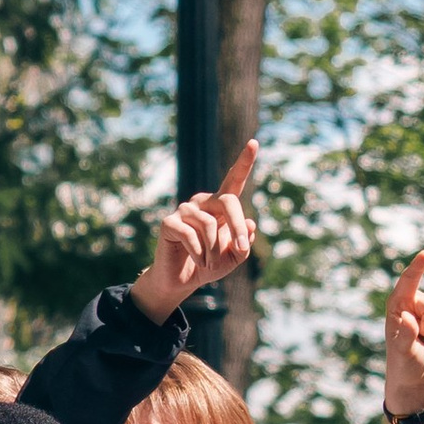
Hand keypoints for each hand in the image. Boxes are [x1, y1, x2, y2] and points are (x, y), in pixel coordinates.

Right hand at [132, 143, 258, 321]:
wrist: (182, 281)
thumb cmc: (209, 265)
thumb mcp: (233, 257)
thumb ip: (244, 243)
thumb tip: (251, 224)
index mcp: (220, 206)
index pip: (234, 181)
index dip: (244, 162)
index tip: (254, 142)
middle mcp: (203, 202)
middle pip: (228, 201)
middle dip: (238, 226)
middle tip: (241, 249)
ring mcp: (185, 210)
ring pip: (210, 224)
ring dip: (215, 250)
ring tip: (210, 263)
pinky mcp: (169, 222)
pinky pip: (191, 235)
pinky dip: (200, 254)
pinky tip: (198, 262)